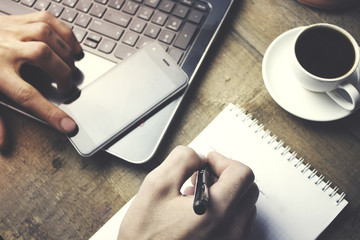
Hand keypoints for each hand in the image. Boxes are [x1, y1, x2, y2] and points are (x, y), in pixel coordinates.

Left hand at [0, 11, 83, 148]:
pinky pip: (46, 19)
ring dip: (65, 50)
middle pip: (44, 57)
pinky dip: (63, 31)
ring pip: (46, 34)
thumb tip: (2, 143)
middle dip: (63, 74)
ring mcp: (12, 31)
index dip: (50, 112)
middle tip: (67, 87)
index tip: (68, 126)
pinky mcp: (17, 19)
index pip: (27, 97)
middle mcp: (6, 50)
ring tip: (71, 63)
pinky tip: (68, 43)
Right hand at [118, 146, 258, 239]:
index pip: (242, 173)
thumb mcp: (156, 185)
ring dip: (225, 192)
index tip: (208, 162)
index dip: (223, 161)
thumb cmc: (145, 236)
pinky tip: (200, 210)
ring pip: (244, 205)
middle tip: (203, 175)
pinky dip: (225, 210)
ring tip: (198, 194)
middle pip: (247, 188)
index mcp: (217, 211)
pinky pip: (238, 223)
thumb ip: (182, 160)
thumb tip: (198, 157)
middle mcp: (231, 230)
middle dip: (225, 175)